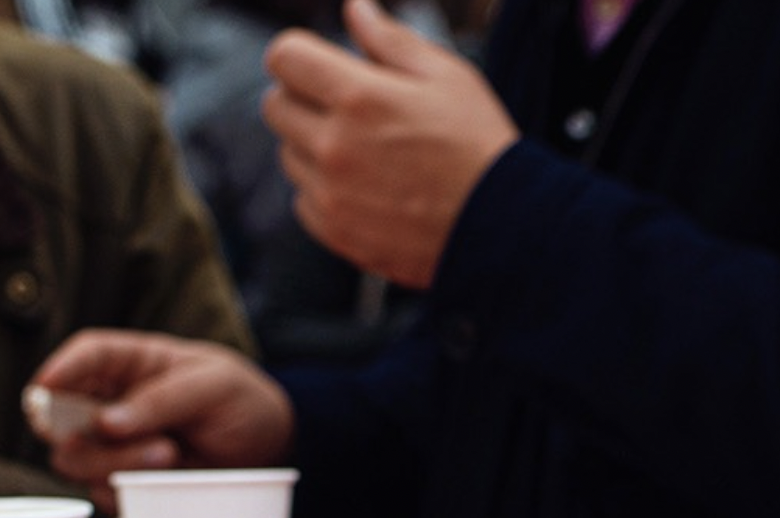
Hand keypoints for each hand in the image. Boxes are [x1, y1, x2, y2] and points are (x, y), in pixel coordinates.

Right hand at [32, 331, 293, 488]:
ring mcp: (112, 444)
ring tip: (169, 452)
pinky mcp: (122, 481)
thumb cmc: (239, 401)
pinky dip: (124, 490)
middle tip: (114, 431)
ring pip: (73, 458)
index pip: (85, 356)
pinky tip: (166, 480)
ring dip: (110, 460)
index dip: (60, 368)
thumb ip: (162, 398)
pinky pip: (100, 492)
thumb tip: (105, 423)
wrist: (266, 450)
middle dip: (73, 427)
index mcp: (130, 363)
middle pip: (59, 413)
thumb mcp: (214, 386)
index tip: (45, 387)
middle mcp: (109, 400)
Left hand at [263, 0, 517, 289]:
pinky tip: (364, 188)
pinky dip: (323, 191)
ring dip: (312, 146)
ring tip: (364, 152)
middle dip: (303, 97)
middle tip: (345, 108)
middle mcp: (334, 146)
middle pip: (275, 105)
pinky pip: (303, 200)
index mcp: (358, 97)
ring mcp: (331, 194)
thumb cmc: (479, 145)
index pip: (284, 57)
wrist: (503, 228)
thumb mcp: (446, 77)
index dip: (300, 54)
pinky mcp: (337, 232)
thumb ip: (390, 39)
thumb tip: (354, 7)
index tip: (319, 64)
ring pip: (288, 154)